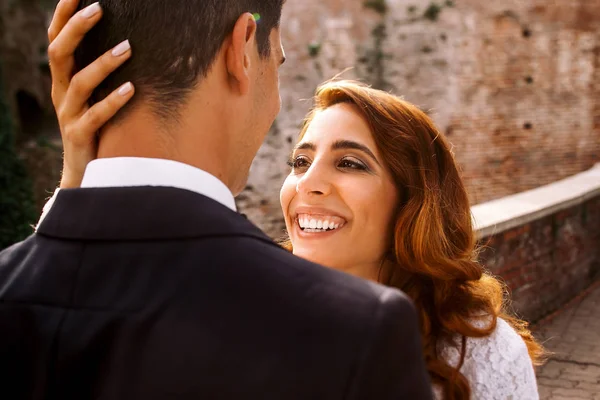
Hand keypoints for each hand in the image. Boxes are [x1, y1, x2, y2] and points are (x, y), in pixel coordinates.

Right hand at [48, 0, 134, 187]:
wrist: (84, 172)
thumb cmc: (98, 128)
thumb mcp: (96, 97)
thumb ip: (102, 73)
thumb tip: (130, 42)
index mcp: (63, 80)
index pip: (57, 41)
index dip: (62, 16)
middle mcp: (61, 93)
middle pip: (59, 53)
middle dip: (76, 28)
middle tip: (99, 8)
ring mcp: (68, 114)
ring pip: (79, 82)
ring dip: (103, 63)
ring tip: (128, 48)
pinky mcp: (79, 135)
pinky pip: (95, 116)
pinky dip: (113, 101)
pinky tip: (131, 89)